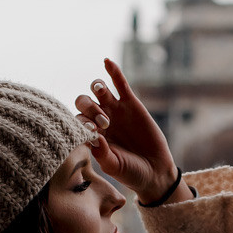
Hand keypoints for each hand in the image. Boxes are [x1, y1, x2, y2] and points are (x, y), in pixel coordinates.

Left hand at [75, 59, 188, 205]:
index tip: (93, 131)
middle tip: (105, 123)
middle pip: (85, 103)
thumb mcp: (114, 166)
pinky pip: (120, 84)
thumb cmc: (130, 172)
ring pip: (100, 91)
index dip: (81, 122)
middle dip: (90, 109)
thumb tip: (94, 136)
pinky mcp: (131, 104)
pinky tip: (107, 61)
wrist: (154, 171)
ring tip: (100, 91)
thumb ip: (102, 153)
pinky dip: (113, 72)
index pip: (78, 120)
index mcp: (91, 134)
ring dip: (96, 88)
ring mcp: (115, 110)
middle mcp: (100, 120)